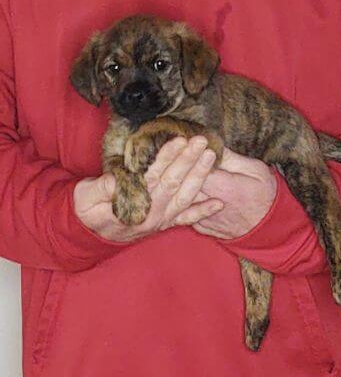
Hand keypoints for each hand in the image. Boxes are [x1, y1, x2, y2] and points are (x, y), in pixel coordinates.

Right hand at [74, 136, 223, 241]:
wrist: (87, 235)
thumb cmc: (86, 210)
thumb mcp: (85, 197)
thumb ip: (102, 187)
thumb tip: (118, 177)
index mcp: (133, 204)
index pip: (154, 177)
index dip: (167, 158)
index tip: (179, 141)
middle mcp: (151, 213)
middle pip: (174, 183)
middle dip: (189, 160)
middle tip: (201, 140)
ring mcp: (160, 220)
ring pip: (184, 197)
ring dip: (199, 177)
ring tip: (210, 156)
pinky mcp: (163, 223)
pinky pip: (187, 219)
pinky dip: (203, 212)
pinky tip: (219, 203)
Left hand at [175, 148, 276, 239]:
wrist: (268, 226)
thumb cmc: (264, 195)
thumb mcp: (255, 170)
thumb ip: (231, 158)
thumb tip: (211, 144)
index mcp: (224, 188)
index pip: (196, 168)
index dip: (189, 154)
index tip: (187, 141)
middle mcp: (209, 205)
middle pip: (183, 183)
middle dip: (179, 166)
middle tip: (177, 150)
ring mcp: (203, 219)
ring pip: (180, 198)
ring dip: (176, 183)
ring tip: (175, 167)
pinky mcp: (201, 226)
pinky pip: (183, 211)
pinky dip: (179, 199)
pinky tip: (177, 186)